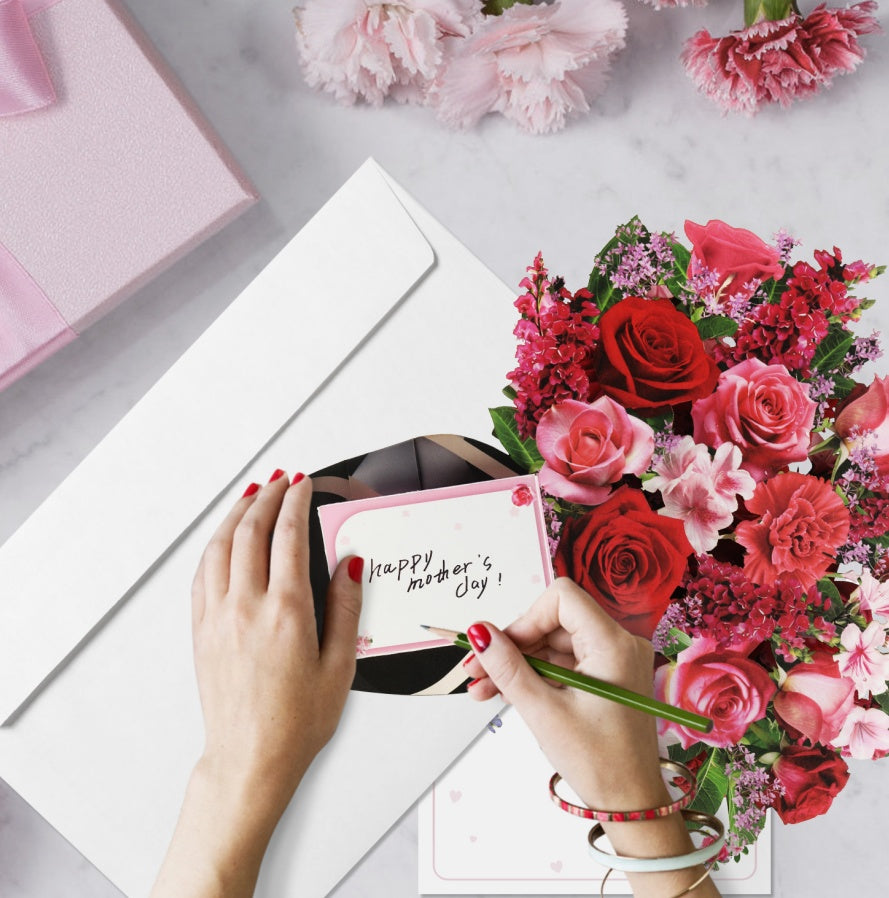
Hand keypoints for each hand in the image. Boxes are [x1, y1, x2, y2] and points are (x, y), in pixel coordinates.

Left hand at [151, 470, 361, 897]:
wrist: (250, 758)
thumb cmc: (297, 721)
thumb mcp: (340, 666)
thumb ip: (346, 608)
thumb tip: (350, 563)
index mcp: (286, 612)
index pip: (288, 536)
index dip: (296, 501)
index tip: (302, 483)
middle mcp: (246, 607)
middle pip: (250, 531)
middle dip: (266, 497)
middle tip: (280, 479)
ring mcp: (218, 617)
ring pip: (220, 546)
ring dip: (236, 513)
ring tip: (251, 494)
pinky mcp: (201, 630)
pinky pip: (202, 573)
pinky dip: (214, 545)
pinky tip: (223, 538)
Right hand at [463, 577, 663, 810]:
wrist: (630, 804)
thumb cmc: (599, 762)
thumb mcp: (543, 712)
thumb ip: (508, 667)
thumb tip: (480, 633)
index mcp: (613, 644)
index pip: (562, 598)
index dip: (526, 618)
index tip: (500, 647)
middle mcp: (619, 644)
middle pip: (554, 622)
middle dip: (513, 645)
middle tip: (476, 670)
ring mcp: (614, 660)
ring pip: (554, 644)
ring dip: (518, 663)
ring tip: (483, 689)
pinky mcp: (606, 676)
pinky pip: (564, 662)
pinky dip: (536, 675)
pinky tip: (506, 692)